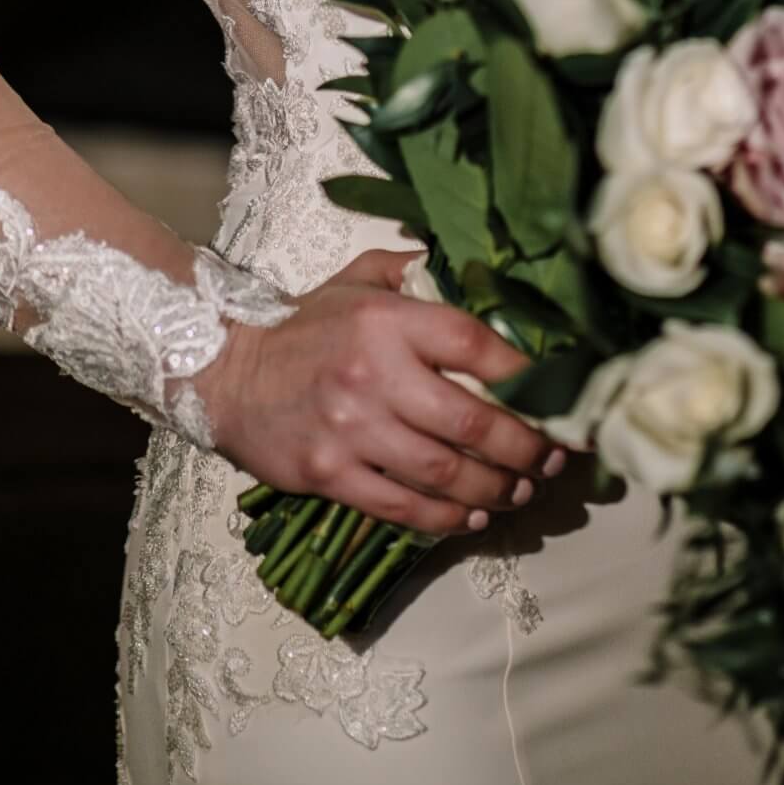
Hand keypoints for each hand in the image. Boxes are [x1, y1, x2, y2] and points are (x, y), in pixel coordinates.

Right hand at [193, 246, 573, 535]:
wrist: (225, 373)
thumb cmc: (304, 326)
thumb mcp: (356, 281)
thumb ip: (412, 270)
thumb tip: (469, 266)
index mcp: (388, 319)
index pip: (476, 346)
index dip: (527, 378)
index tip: (558, 398)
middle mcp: (374, 374)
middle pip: (473, 423)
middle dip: (526, 449)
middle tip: (553, 460)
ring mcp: (352, 429)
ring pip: (445, 473)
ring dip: (496, 490)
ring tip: (521, 491)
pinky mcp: (330, 474)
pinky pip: (403, 507)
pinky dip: (446, 518)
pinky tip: (472, 517)